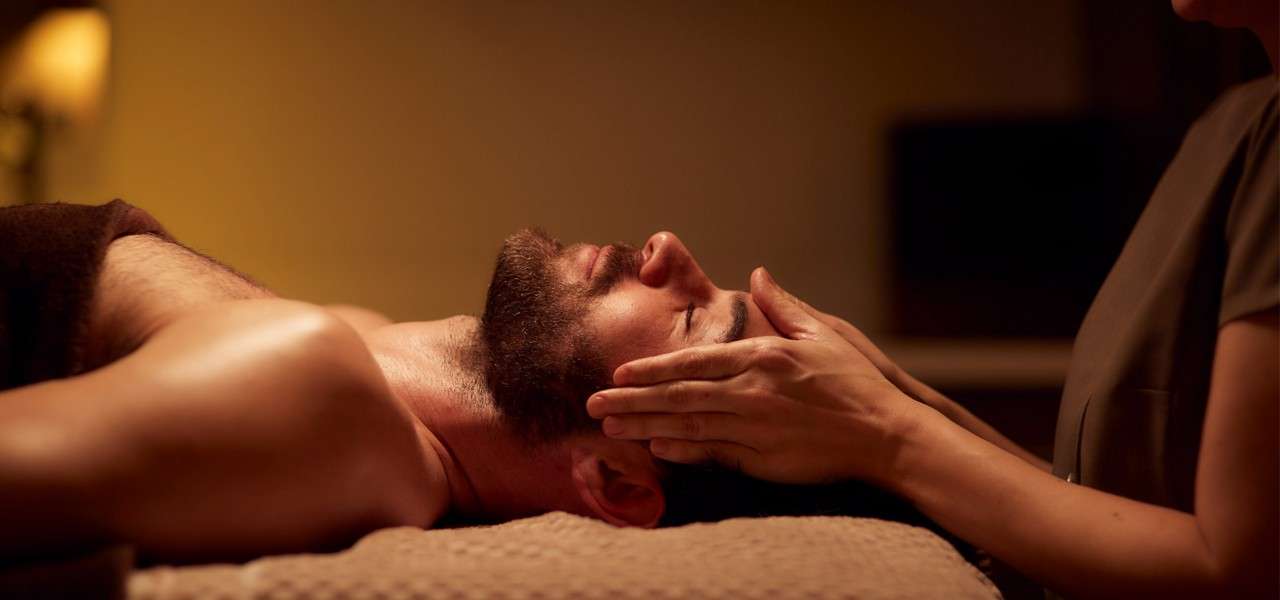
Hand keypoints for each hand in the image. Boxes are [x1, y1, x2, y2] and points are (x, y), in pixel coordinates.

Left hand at [586, 267, 920, 484]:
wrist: (886, 434)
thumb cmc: (855, 382)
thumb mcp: (822, 334)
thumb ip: (784, 305)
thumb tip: (758, 274)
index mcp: (763, 357)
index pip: (694, 361)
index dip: (652, 368)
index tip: (619, 374)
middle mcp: (753, 391)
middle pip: (679, 395)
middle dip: (631, 401)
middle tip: (592, 405)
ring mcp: (757, 428)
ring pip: (689, 426)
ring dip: (645, 426)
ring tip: (610, 429)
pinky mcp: (765, 459)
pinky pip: (714, 454)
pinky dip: (683, 451)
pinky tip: (655, 449)